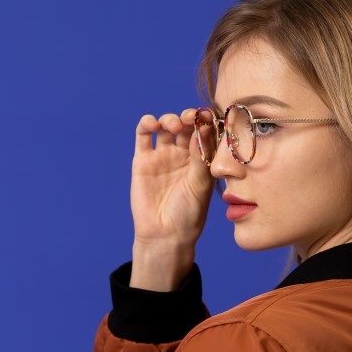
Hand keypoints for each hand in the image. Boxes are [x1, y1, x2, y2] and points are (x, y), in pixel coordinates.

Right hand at [130, 109, 214, 249]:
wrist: (164, 234)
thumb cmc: (188, 214)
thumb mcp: (200, 185)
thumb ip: (200, 156)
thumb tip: (202, 127)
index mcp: (202, 160)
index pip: (205, 132)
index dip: (206, 121)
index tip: (208, 117)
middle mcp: (183, 155)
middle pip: (186, 125)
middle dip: (189, 117)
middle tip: (191, 118)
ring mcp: (163, 156)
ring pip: (166, 126)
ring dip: (170, 118)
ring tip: (173, 126)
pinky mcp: (143, 159)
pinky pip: (143, 135)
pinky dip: (147, 123)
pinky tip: (152, 123)